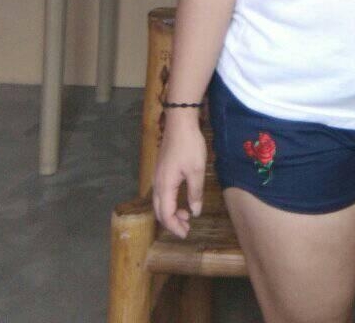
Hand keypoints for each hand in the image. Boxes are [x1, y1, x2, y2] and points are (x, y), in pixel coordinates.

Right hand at [152, 115, 206, 237]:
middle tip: (186, 228)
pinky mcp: (161, 169)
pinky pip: (161, 193)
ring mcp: (157, 176)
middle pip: (159, 211)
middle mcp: (157, 183)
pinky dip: (170, 201)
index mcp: (165, 186)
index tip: (186, 233)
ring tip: (186, 214)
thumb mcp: (196, 170)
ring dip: (171, 212)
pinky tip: (181, 198)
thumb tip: (194, 212)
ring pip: (159, 202)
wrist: (179, 122)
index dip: (175, 227)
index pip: (166, 215)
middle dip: (172, 222)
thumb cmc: (189, 145)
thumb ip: (195, 193)